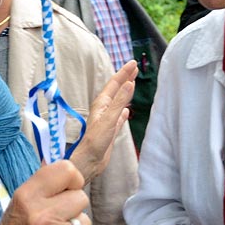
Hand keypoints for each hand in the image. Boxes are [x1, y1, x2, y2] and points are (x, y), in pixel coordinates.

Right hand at [1, 160, 90, 224]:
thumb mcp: (20, 201)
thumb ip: (44, 184)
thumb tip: (69, 170)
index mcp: (28, 196)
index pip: (67, 170)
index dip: (71, 179)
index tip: (65, 188)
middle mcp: (42, 215)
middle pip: (81, 197)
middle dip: (72, 205)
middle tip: (57, 215)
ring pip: (85, 220)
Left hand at [68, 60, 135, 180]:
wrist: (89, 161)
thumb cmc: (95, 141)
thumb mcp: (109, 119)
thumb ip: (120, 101)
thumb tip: (129, 83)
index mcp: (101, 104)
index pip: (114, 83)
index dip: (124, 73)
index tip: (133, 63)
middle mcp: (103, 109)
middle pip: (116, 90)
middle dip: (125, 78)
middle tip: (135, 68)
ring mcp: (107, 119)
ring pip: (118, 102)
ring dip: (125, 92)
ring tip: (132, 84)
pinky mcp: (110, 130)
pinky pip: (119, 116)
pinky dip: (124, 110)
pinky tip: (127, 111)